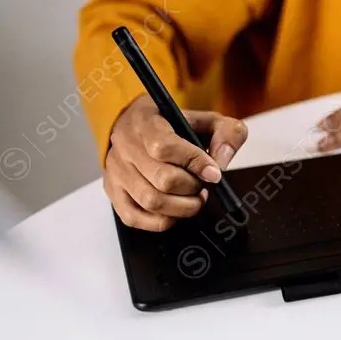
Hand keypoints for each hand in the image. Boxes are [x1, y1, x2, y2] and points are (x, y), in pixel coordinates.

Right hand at [104, 95, 247, 230]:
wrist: (136, 126)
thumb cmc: (173, 126)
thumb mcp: (206, 119)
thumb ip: (226, 133)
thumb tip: (221, 163)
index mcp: (145, 122)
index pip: (165, 147)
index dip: (195, 163)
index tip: (214, 173)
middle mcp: (125, 146)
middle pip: (163, 180)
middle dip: (192, 188)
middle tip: (203, 186)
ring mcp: (116, 172)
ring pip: (151, 202)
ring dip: (182, 207)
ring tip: (193, 198)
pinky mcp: (113, 193)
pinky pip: (136, 218)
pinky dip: (163, 220)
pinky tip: (176, 210)